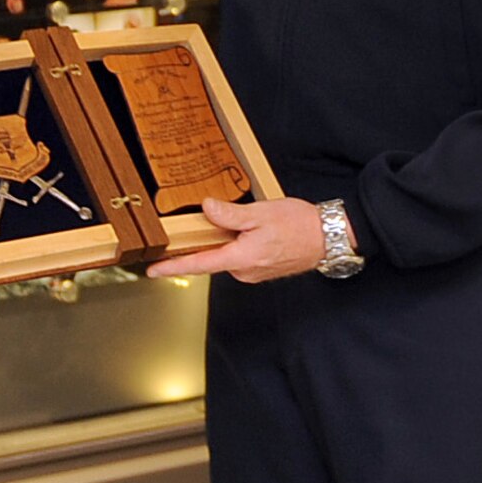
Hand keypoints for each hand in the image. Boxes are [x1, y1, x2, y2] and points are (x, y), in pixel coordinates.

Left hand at [155, 196, 332, 283]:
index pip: (199, 264)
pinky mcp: (261, 270)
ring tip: (253, 221)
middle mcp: (244, 272)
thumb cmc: (299, 225)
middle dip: (211, 238)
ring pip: (228, 254)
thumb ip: (230, 215)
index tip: (153, 269)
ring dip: (230, 238)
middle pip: (213, 256)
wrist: (328, 238)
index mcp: (241, 258)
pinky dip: (240, 243)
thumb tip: (207, 209)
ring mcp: (253, 273)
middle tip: (223, 217)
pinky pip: (240, 256)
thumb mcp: (261, 213)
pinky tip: (257, 230)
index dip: (173, 267)